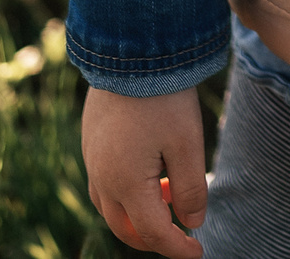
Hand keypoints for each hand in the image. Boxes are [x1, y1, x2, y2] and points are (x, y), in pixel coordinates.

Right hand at [84, 85, 206, 256]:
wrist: (130, 51)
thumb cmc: (163, 97)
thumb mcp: (187, 144)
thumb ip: (191, 188)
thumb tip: (193, 222)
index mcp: (125, 184)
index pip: (153, 234)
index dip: (178, 248)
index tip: (198, 252)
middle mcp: (101, 177)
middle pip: (125, 228)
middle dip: (154, 238)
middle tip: (182, 235)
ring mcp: (91, 159)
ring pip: (110, 208)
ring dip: (138, 216)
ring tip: (169, 199)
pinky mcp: (90, 142)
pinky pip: (103, 184)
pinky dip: (127, 194)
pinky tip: (151, 174)